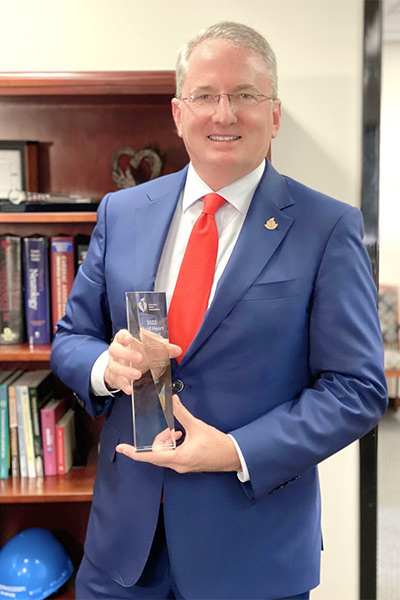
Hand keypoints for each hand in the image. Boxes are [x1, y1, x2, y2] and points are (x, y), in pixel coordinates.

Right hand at [104, 329, 180, 394]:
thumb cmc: (137, 352)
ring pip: (115, 366)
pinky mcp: (115, 377)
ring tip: (138, 375)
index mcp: (123, 340)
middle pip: (115, 350)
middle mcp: (116, 351)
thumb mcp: (148, 349)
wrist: (124, 366)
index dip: (124, 336)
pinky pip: (118, 381)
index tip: (130, 338)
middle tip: (140, 358)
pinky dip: (124, 385)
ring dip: (126, 371)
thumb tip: (177, 350)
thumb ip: (162, 348)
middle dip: (127, 354)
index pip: (121, 335)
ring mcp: (114, 364)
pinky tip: (130, 389)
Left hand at [116, 395, 241, 472]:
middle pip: (156, 454)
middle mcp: (177, 465)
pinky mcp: (187, 465)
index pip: (150, 456)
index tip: (122, 449)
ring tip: (177, 431)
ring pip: (164, 454)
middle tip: (170, 429)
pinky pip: (172, 455)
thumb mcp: (197, 426)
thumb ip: (182, 413)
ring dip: (166, 441)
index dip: (134, 453)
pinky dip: (172, 444)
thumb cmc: (216, 444)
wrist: (232, 456)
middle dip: (158, 439)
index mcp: (178, 458)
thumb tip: (172, 400)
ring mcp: (182, 467)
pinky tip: (181, 435)